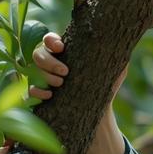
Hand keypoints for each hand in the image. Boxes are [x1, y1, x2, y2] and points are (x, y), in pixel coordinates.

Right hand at [29, 31, 128, 153]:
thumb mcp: (115, 69)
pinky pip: (28, 92)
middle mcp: (51, 64)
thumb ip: (117, 53)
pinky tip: (49, 96)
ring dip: (44, 76)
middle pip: (38, 53)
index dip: (51, 40)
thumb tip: (124, 38)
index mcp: (65, 52)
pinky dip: (36, 92)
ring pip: (32, 71)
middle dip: (49, 61)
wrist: (100, 114)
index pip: (49, 40)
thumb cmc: (106, 86)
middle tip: (65, 72)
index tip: (61, 46)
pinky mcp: (39, 98)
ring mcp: (43, 80)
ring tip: (60, 85)